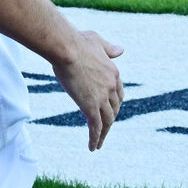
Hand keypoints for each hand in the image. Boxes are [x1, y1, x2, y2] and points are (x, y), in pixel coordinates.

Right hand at [50, 30, 123, 151]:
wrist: (66, 48)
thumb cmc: (77, 41)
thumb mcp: (97, 40)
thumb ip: (109, 47)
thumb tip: (121, 50)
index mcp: (113, 72)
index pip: (118, 93)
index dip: (114, 103)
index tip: (109, 109)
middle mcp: (111, 87)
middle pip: (114, 108)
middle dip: (110, 119)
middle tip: (104, 128)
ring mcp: (102, 98)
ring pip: (107, 121)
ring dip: (104, 133)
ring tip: (98, 144)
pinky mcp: (90, 106)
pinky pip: (95, 127)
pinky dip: (95, 138)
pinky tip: (92, 147)